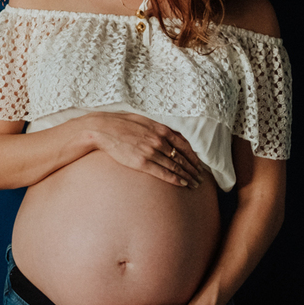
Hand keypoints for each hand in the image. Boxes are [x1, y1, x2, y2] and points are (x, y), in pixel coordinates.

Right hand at [84, 112, 203, 187]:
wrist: (102, 129)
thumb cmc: (121, 123)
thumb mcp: (143, 120)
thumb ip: (158, 127)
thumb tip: (170, 133)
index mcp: (161, 129)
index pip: (184, 145)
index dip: (194, 157)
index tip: (200, 165)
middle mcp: (159, 141)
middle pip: (182, 158)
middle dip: (194, 170)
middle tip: (201, 178)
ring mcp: (151, 152)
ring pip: (175, 167)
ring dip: (187, 176)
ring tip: (195, 184)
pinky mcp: (142, 162)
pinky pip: (163, 173)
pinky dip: (175, 179)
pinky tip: (182, 184)